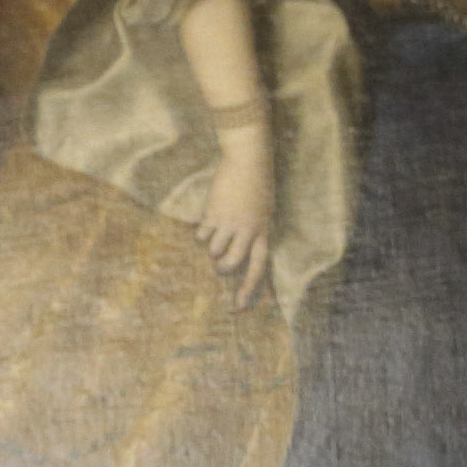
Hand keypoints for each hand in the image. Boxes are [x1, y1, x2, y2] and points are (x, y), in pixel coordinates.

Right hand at [186, 130, 275, 308]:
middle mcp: (248, 231)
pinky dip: (201, 232)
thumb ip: (255, 230)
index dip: (248, 288)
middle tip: (218, 262)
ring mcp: (230, 223)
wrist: (248, 161)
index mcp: (263, 232)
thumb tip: (240, 250)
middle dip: (222, 266)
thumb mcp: (264, 210)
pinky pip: (202, 235)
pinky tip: (207, 220)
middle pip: (231, 263)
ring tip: (215, 230)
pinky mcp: (214, 214)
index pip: (258, 267)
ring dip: (211, 246)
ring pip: (213, 251)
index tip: (238, 305)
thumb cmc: (258, 183)